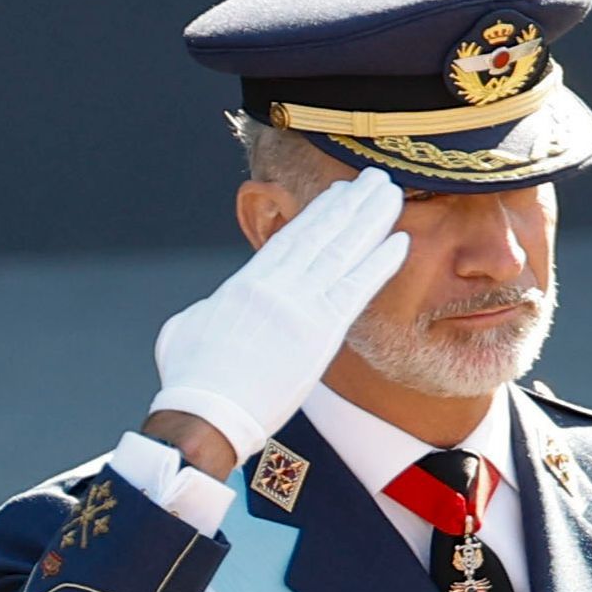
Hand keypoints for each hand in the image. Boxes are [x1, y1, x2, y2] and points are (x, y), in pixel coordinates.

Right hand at [150, 168, 409, 461]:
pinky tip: (401, 242)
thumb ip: (213, 310)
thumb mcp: (190, 327)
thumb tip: (216, 309)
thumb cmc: (191, 379)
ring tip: (392, 193)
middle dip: (352, 204)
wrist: (205, 412)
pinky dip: (379, 264)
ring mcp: (300, 305)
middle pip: (322, 235)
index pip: (292, 239)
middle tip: (376, 179)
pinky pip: (356, 290)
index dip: (320, 214)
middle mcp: (276, 285)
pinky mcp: (320, 332)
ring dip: (371, 220)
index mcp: (246, 282)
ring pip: (342, 252)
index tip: (340, 195)